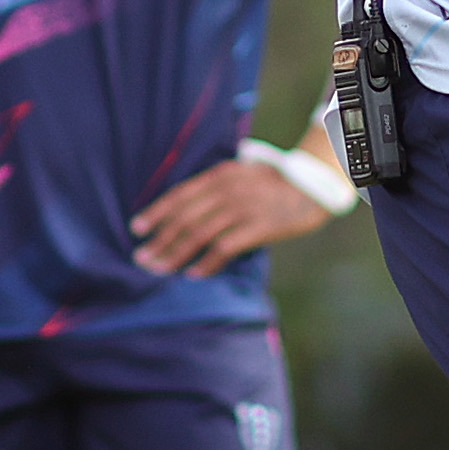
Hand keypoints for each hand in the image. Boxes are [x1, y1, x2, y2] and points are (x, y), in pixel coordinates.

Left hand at [127, 156, 339, 279]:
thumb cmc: (272, 184)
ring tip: (160, 270)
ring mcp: (242, 208)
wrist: (311, 187)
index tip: (136, 229)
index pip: (179, 195)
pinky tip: (194, 275)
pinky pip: (224, 247)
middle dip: (160, 240)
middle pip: (184, 218)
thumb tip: (184, 209)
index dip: (156, 213)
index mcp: (220, 175)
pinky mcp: (258, 227)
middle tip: (141, 258)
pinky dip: (206, 263)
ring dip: (176, 255)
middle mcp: (227, 190)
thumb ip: (215, 188)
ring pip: (199, 234)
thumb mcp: (241, 174)